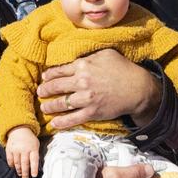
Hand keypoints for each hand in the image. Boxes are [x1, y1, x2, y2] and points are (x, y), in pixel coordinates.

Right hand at [5, 127, 40, 177]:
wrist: (19, 129)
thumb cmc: (30, 140)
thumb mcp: (36, 145)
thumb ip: (36, 155)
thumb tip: (34, 168)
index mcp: (33, 148)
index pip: (34, 160)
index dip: (34, 169)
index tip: (34, 176)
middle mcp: (24, 149)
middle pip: (24, 164)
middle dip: (25, 173)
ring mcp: (16, 149)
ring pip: (17, 163)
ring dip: (18, 170)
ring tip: (20, 174)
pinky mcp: (9, 149)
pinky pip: (10, 160)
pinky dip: (12, 165)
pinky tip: (14, 168)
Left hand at [37, 49, 161, 128]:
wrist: (137, 88)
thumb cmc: (122, 68)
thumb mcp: (105, 53)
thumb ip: (88, 54)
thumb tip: (76, 55)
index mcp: (83, 65)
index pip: (59, 70)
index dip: (49, 75)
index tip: (44, 78)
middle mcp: (82, 81)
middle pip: (57, 86)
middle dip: (45, 90)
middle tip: (40, 92)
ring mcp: (86, 98)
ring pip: (61, 103)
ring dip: (50, 106)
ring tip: (44, 107)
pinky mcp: (92, 112)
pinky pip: (73, 118)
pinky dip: (62, 122)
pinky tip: (54, 123)